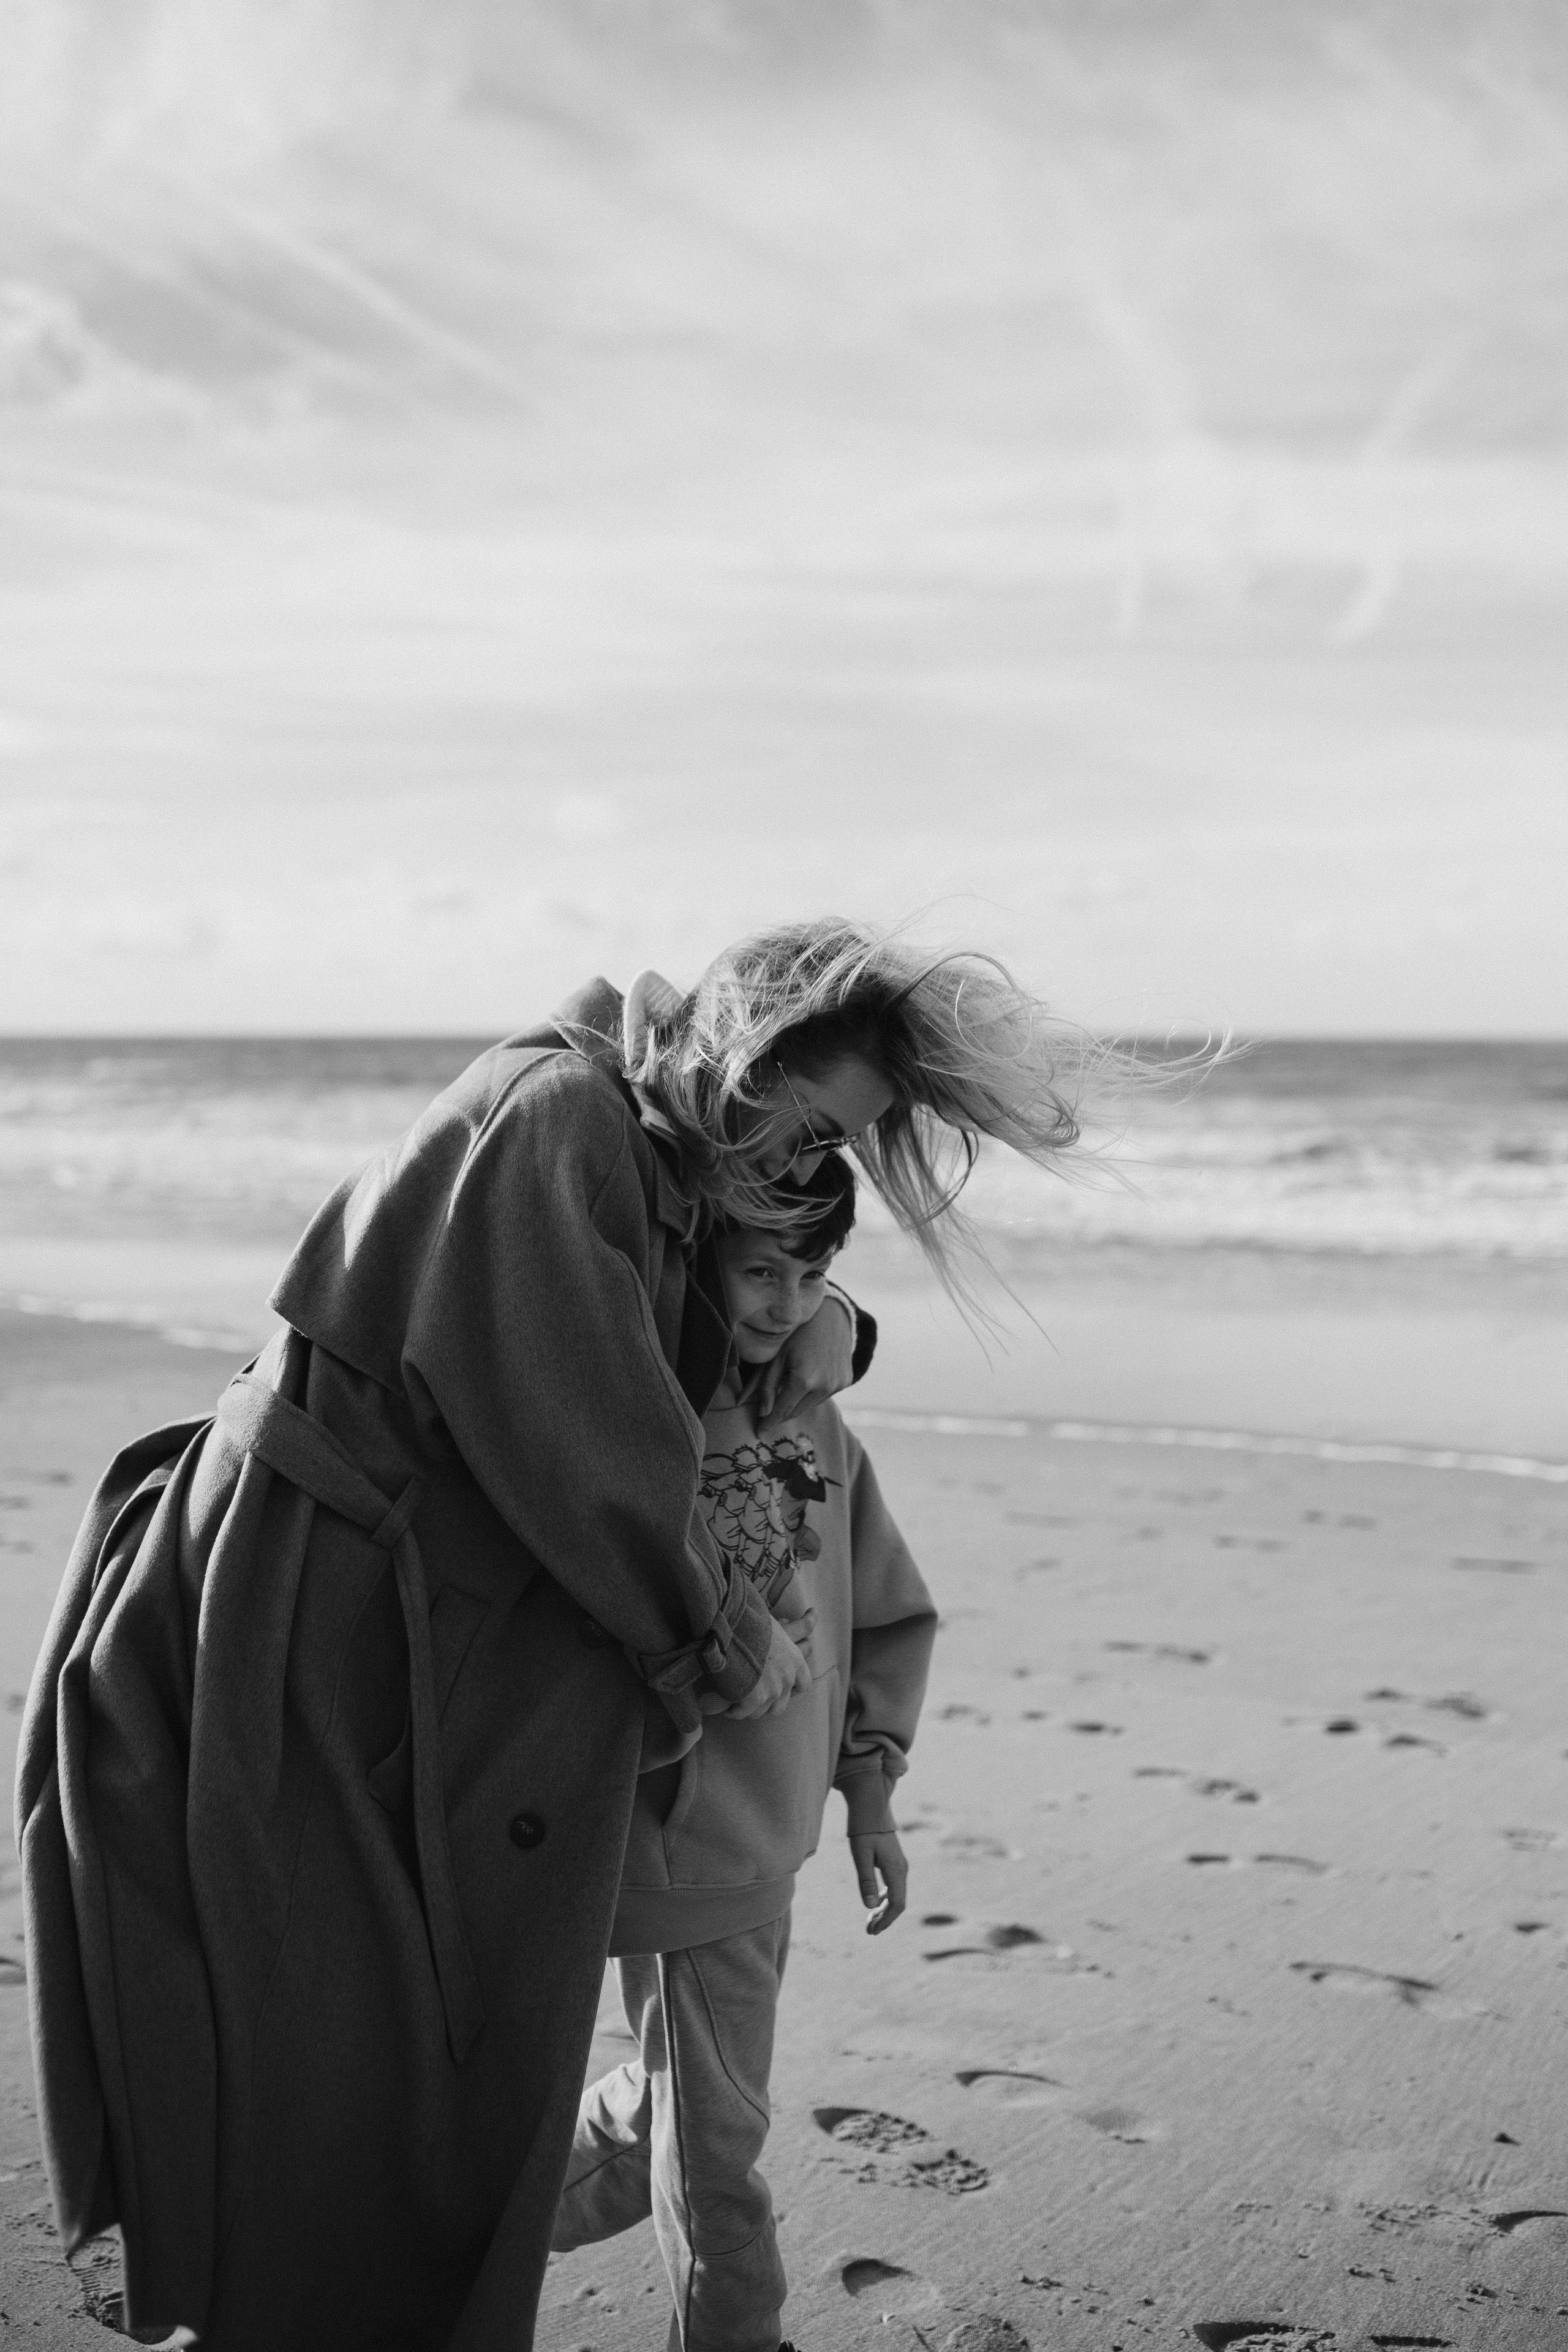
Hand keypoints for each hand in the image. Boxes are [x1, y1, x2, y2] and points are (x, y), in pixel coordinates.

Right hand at [722, 1609, 811, 1720]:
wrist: (734, 1626)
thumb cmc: (749, 1618)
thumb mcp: (771, 1624)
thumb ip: (780, 1631)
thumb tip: (785, 1622)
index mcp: (795, 1658)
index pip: (804, 1684)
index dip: (792, 1690)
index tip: (780, 1690)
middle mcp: (788, 1677)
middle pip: (781, 1704)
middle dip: (767, 1704)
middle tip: (753, 1700)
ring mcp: (773, 1689)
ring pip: (762, 1711)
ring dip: (750, 1709)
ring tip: (736, 1704)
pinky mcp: (755, 1698)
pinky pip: (743, 1713)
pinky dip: (733, 1711)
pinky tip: (723, 1707)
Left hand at [757, 1293, 853, 1429]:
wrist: (831, 1315)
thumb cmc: (797, 1333)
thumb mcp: (776, 1356)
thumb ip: (766, 1386)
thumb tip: (761, 1412)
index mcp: (803, 1379)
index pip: (782, 1410)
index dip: (769, 1422)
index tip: (758, 1432)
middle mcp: (824, 1386)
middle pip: (796, 1411)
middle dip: (781, 1412)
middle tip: (767, 1413)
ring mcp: (838, 1385)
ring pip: (810, 1404)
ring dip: (798, 1400)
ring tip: (791, 1382)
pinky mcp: (846, 1381)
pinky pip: (824, 1395)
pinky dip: (813, 1391)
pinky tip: (810, 1374)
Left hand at [848, 1830, 907, 1933]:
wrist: (871, 1807)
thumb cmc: (863, 1830)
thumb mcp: (860, 1856)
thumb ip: (866, 1881)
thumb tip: (869, 1907)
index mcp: (896, 1870)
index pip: (897, 1904)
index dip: (886, 1920)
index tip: (873, 1931)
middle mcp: (901, 1869)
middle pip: (898, 1902)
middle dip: (884, 1918)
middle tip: (868, 1931)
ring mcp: (899, 1865)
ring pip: (896, 1895)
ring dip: (884, 1909)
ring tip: (869, 1921)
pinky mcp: (894, 1861)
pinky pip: (893, 1886)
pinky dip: (884, 1898)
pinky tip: (874, 1902)